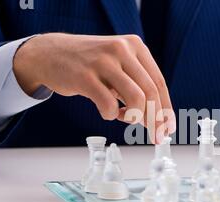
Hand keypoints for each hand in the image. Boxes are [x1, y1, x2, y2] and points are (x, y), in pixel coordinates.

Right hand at [13, 33, 175, 143]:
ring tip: (124, 116)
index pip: (158, 82)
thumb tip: (158, 118)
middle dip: (156, 120)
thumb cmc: (89, 65)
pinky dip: (110, 116)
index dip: (166, 109)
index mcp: (135, 46)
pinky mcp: (85, 77)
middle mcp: (122, 50)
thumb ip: (137, 84)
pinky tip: (107, 111)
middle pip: (150, 93)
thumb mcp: (118, 64)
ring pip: (136, 99)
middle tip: (157, 137)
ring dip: (134, 117)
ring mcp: (103, 62)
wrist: (50, 54)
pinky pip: (109, 107)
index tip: (168, 128)